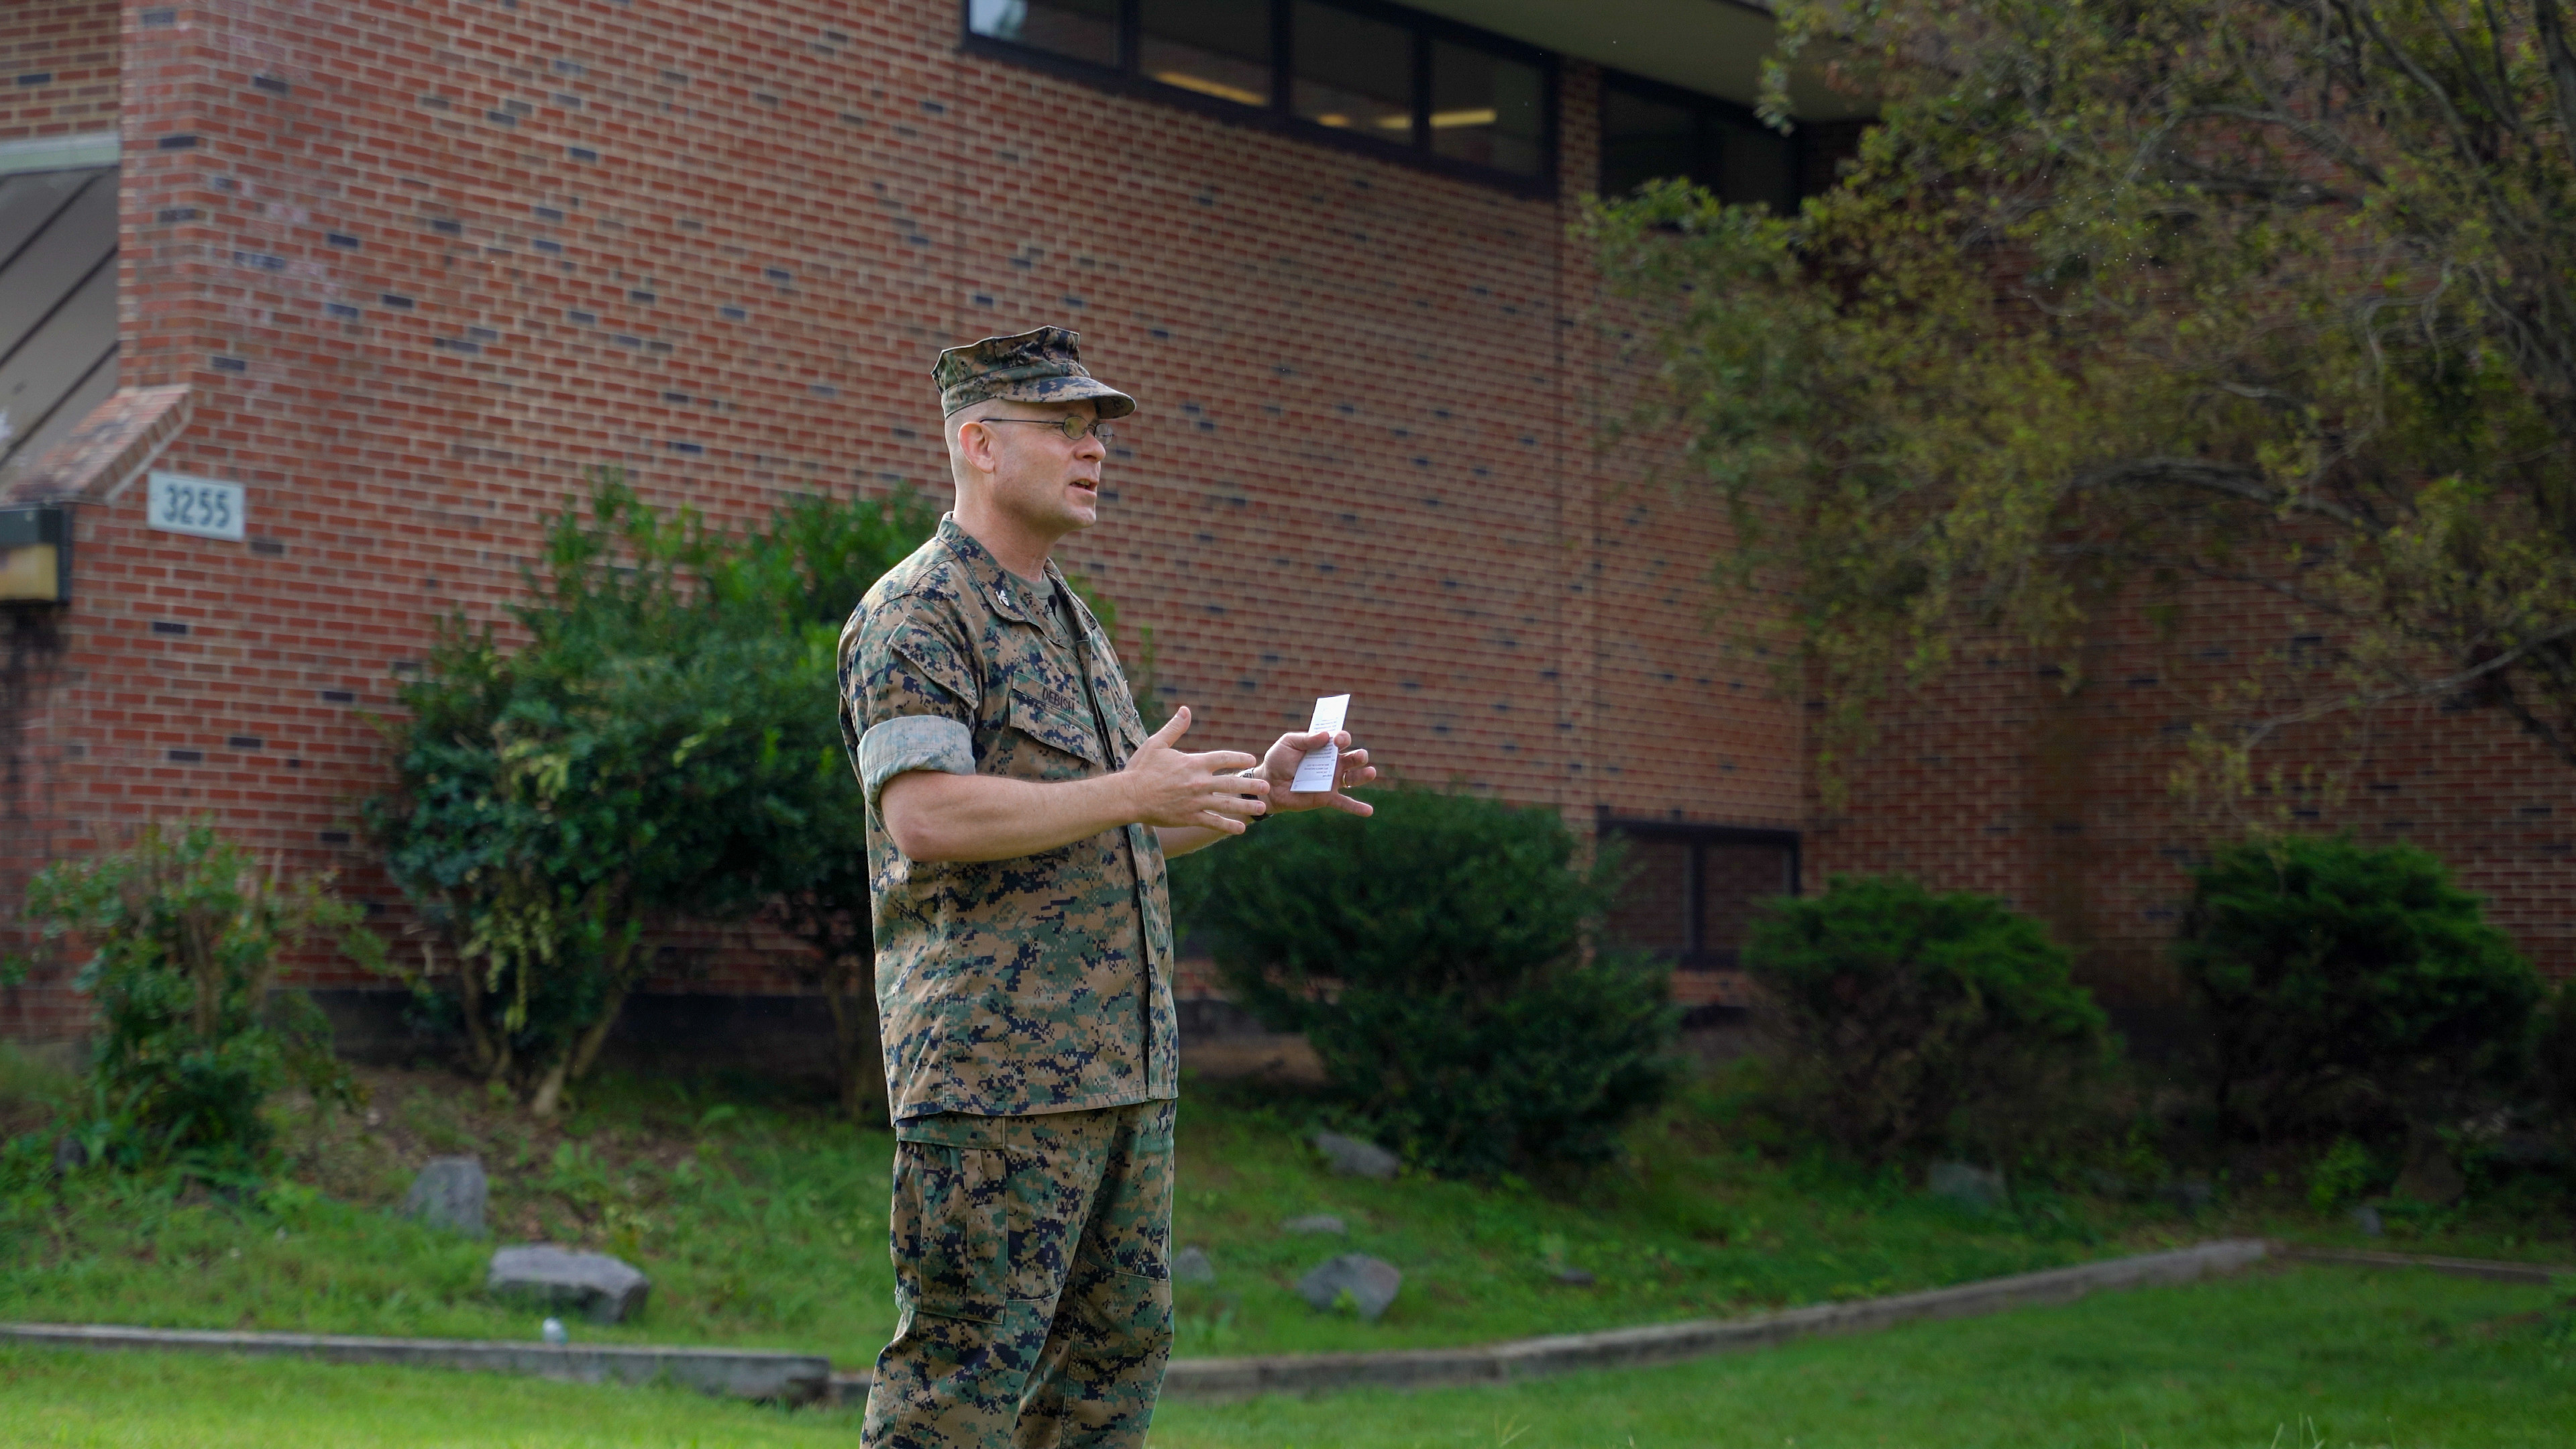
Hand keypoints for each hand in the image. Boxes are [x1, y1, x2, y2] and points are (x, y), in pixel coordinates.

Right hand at [1122, 707, 1267, 832]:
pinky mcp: (1189, 817)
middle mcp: (1199, 782)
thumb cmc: (1141, 769)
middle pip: (1231, 782)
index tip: (1250, 759)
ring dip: (1245, 806)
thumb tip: (1185, 709)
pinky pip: (1212, 822)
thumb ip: (1175, 728)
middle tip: (1266, 786)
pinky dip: (1227, 825)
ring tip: (1261, 808)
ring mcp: (1196, 801)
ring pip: (1226, 804)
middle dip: (1250, 784)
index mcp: (1194, 763)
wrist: (1129, 796)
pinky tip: (1241, 828)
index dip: (1238, 758)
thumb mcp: (1157, 743)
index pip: (1223, 758)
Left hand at [1256, 728, 1376, 816]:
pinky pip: (1344, 803)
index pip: (1341, 740)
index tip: (1338, 740)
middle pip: (1353, 758)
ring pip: (1353, 778)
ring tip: (1371, 773)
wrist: (1268, 785)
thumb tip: (1325, 735)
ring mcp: (1331, 781)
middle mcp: (1332, 763)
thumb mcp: (1288, 743)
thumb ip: (1306, 738)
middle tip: (1358, 756)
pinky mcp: (1326, 797)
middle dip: (1359, 755)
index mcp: (1325, 747)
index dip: (1343, 738)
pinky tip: (1368, 811)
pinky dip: (1357, 807)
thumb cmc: (1278, 761)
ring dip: (1364, 775)